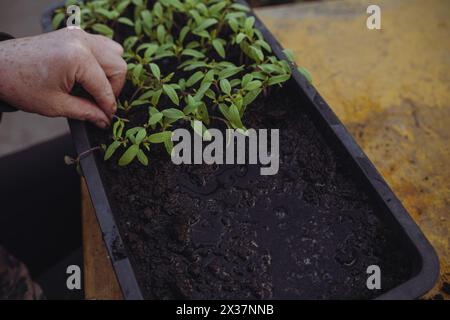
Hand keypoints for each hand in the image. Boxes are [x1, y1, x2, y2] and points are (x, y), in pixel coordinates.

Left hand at [0, 28, 126, 128]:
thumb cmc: (21, 85)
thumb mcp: (56, 105)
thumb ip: (86, 112)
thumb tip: (105, 120)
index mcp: (78, 58)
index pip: (105, 87)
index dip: (108, 107)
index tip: (107, 119)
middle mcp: (82, 42)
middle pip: (118, 67)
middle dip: (113, 89)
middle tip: (100, 105)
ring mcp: (80, 35)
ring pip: (114, 54)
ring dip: (111, 74)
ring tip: (96, 89)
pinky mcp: (75, 34)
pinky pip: (103, 45)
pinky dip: (103, 61)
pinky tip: (91, 76)